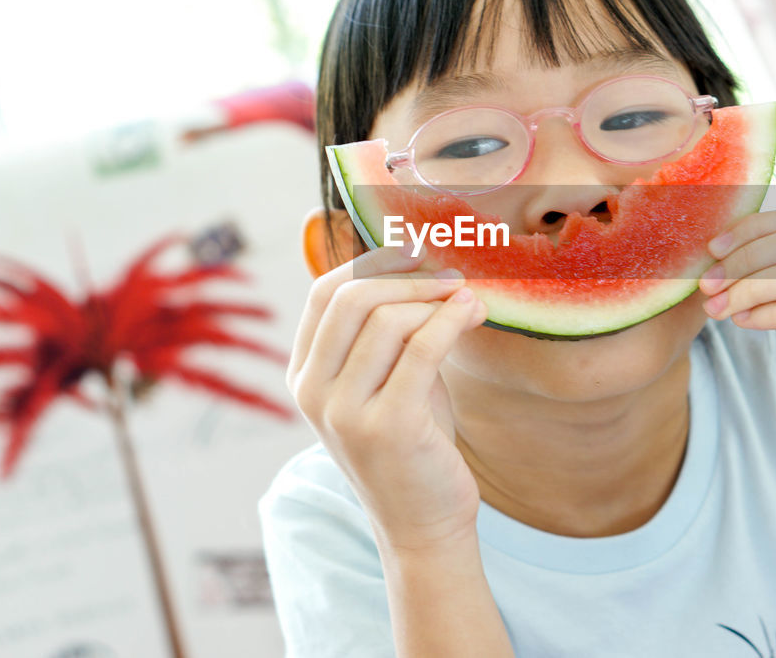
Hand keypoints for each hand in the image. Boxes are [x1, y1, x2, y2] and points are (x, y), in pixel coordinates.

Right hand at [286, 246, 487, 551]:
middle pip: (352, 297)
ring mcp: (345, 412)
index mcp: (304, 375)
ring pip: (387, 319)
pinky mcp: (388, 427)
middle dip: (408, 277)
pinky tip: (472, 314)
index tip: (414, 252)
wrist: (424, 523)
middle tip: (451, 276)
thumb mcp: (389, 380)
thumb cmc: (413, 443)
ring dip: (435, 300)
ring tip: (468, 302)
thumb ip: (391, 331)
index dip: (371, 261)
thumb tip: (426, 267)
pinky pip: (421, 349)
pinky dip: (451, 320)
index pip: (324, 293)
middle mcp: (313, 392)